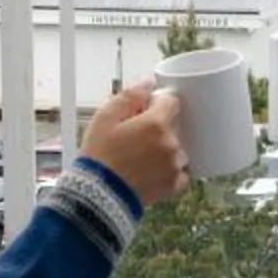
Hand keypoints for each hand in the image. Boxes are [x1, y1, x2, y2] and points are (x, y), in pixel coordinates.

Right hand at [81, 83, 190, 208]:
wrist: (97, 195)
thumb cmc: (98, 156)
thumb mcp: (105, 117)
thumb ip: (130, 95)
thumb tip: (148, 83)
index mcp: (156, 124)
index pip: (171, 101)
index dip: (157, 104)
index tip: (144, 111)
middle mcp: (171, 144)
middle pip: (174, 126)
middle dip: (159, 127)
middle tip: (135, 138)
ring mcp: (174, 165)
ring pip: (177, 149)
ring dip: (165, 149)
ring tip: (140, 157)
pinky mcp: (173, 185)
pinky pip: (181, 173)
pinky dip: (170, 171)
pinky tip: (151, 171)